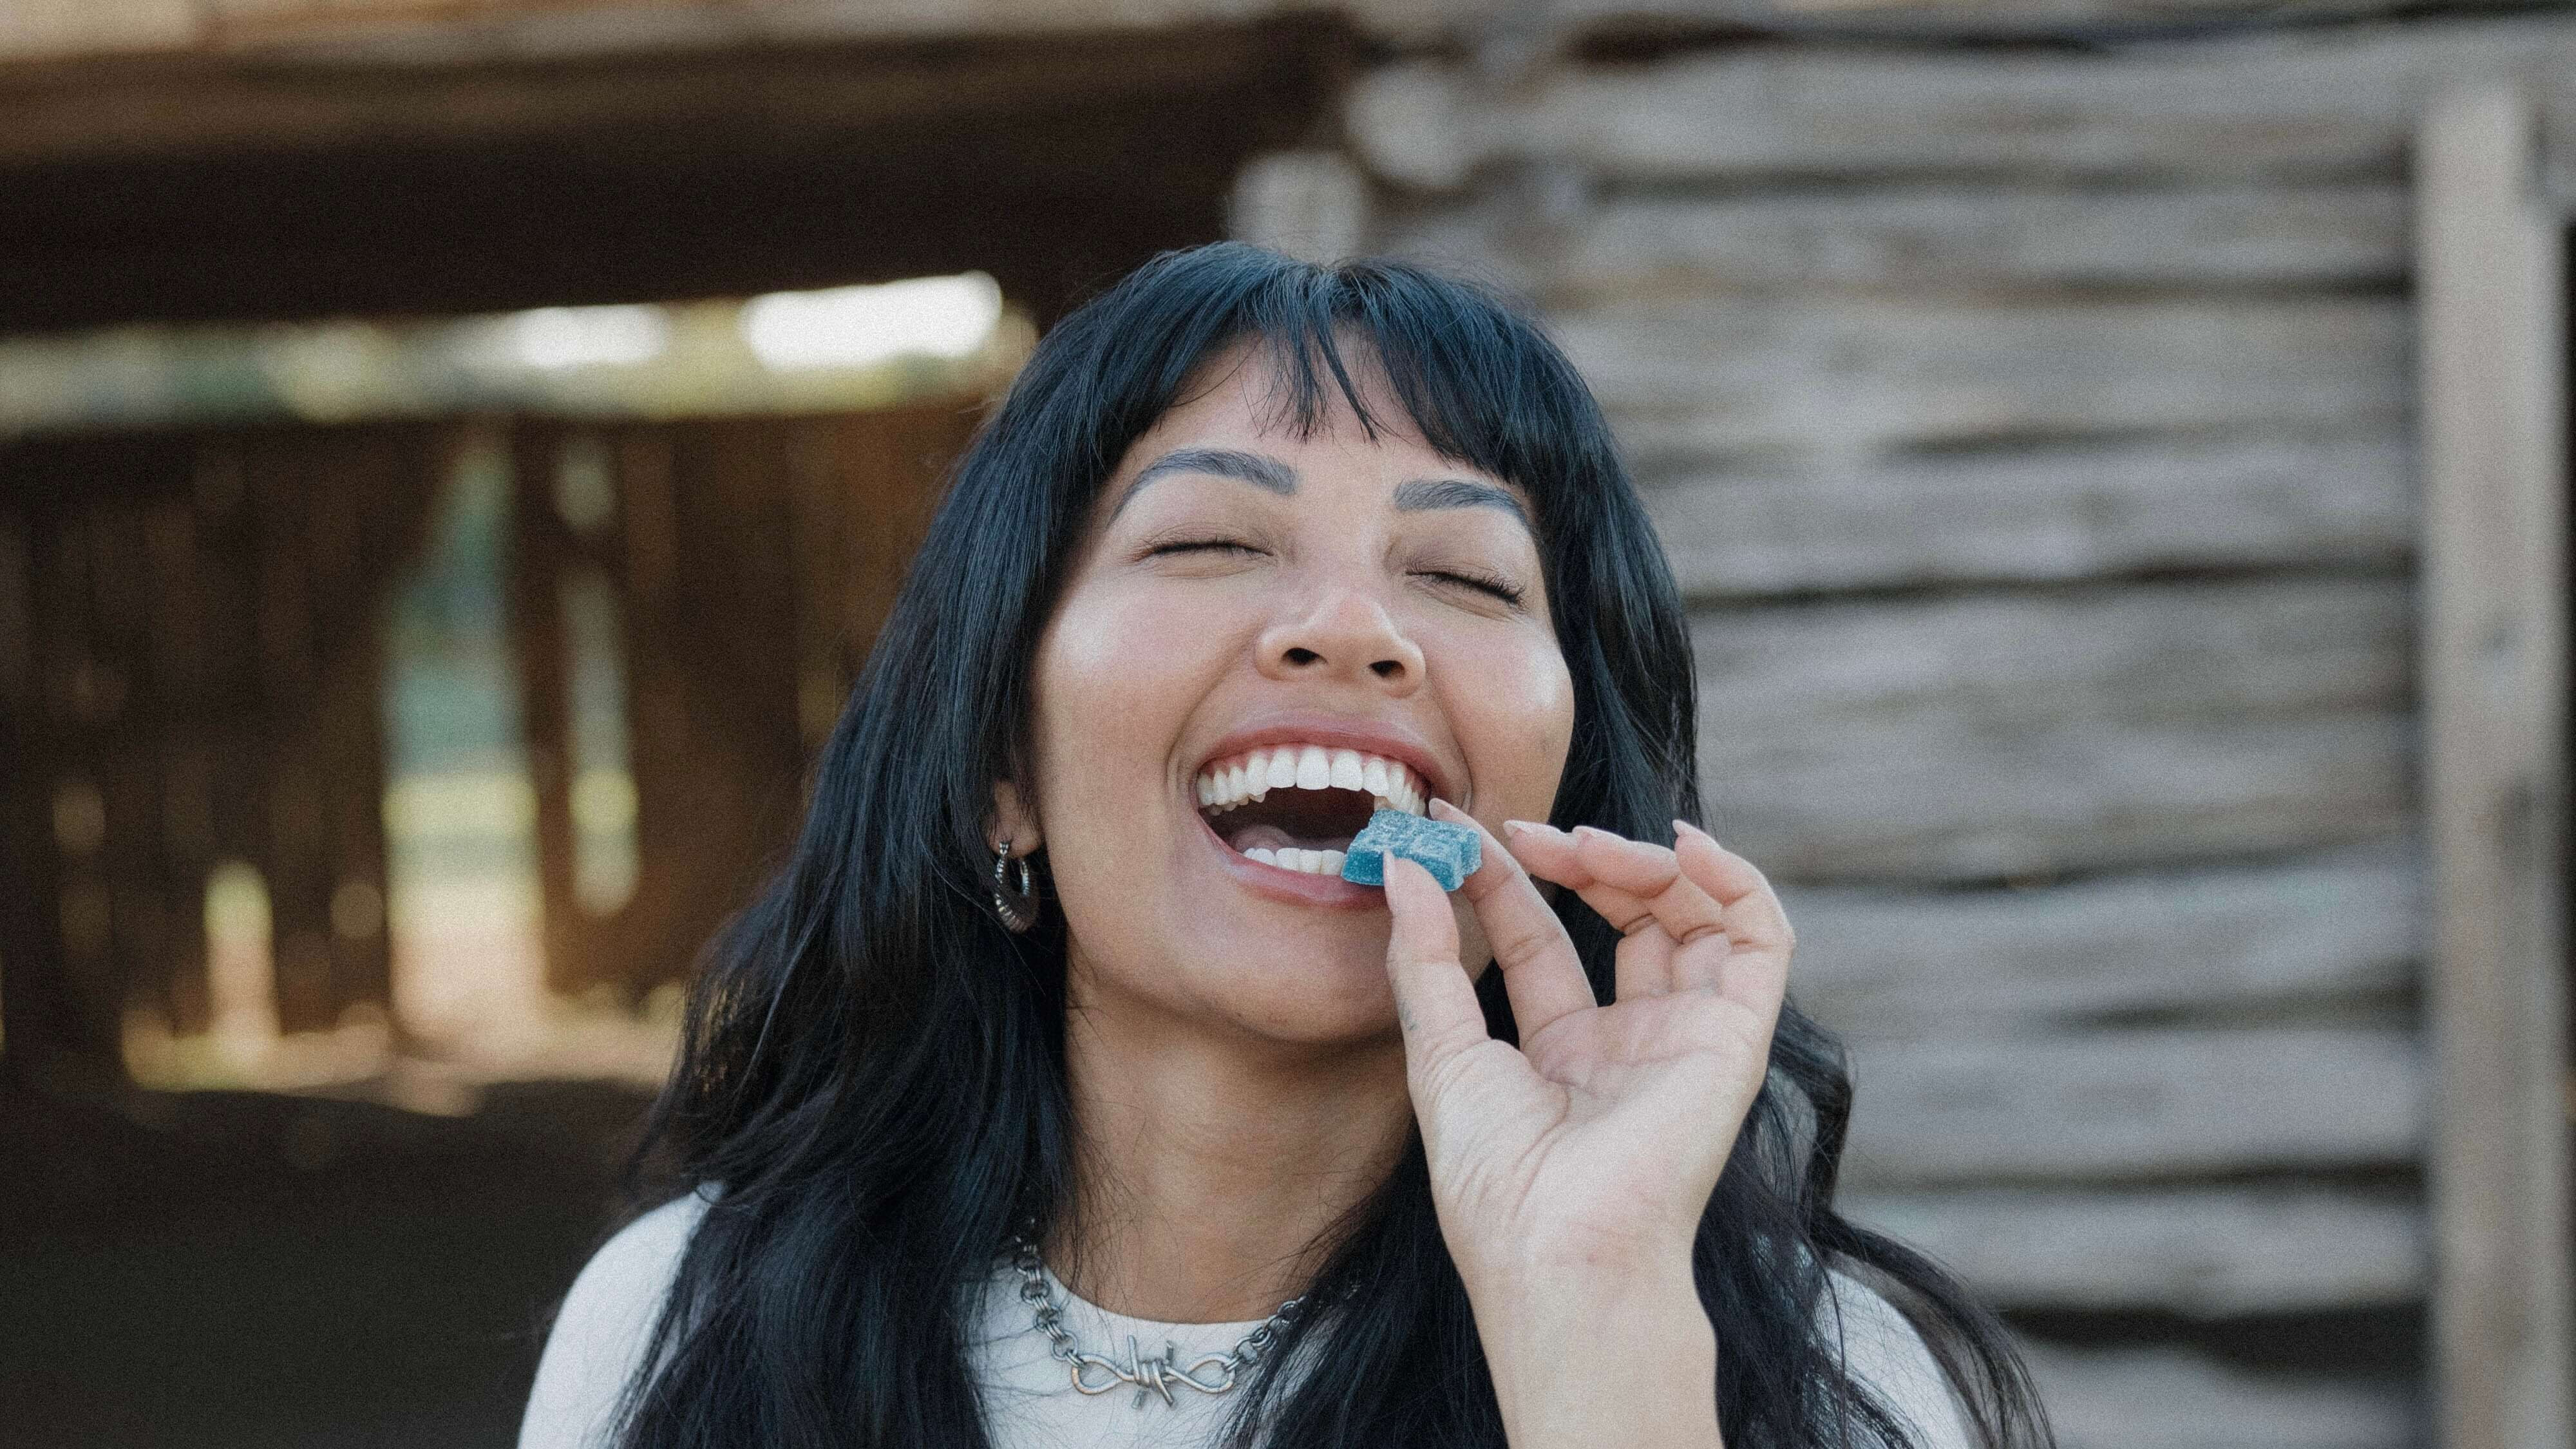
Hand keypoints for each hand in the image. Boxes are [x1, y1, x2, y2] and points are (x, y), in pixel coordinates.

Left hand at [1380, 800, 1792, 1295]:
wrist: (1557, 1249)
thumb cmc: (1494, 1181)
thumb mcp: (1440, 1051)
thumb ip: (1424, 956)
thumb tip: (1402, 864)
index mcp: (1561, 1053)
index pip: (1540, 937)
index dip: (1504, 874)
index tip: (1453, 823)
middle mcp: (1630, 1041)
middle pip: (1623, 916)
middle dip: (1577, 858)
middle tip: (1527, 831)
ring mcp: (1686, 1037)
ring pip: (1692, 915)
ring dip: (1642, 860)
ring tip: (1586, 843)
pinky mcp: (1735, 1038)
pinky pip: (1762, 941)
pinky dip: (1735, 881)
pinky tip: (1684, 846)